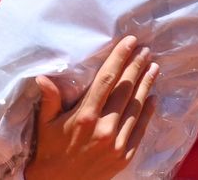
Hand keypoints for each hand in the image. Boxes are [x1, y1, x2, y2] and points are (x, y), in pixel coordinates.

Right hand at [25, 36, 158, 178]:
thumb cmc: (49, 152)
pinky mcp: (125, 156)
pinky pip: (141, 128)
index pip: (107, 79)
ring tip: (154, 67)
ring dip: (147, 84)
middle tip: (146, 50)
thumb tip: (43, 76)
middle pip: (125, 89)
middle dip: (137, 66)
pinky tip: (154, 97)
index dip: (119, 58)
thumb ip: (50, 100)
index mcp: (84, 116)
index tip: (130, 42)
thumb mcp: (45, 125)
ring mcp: (117, 143)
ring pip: (136, 106)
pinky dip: (148, 111)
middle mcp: (103, 127)